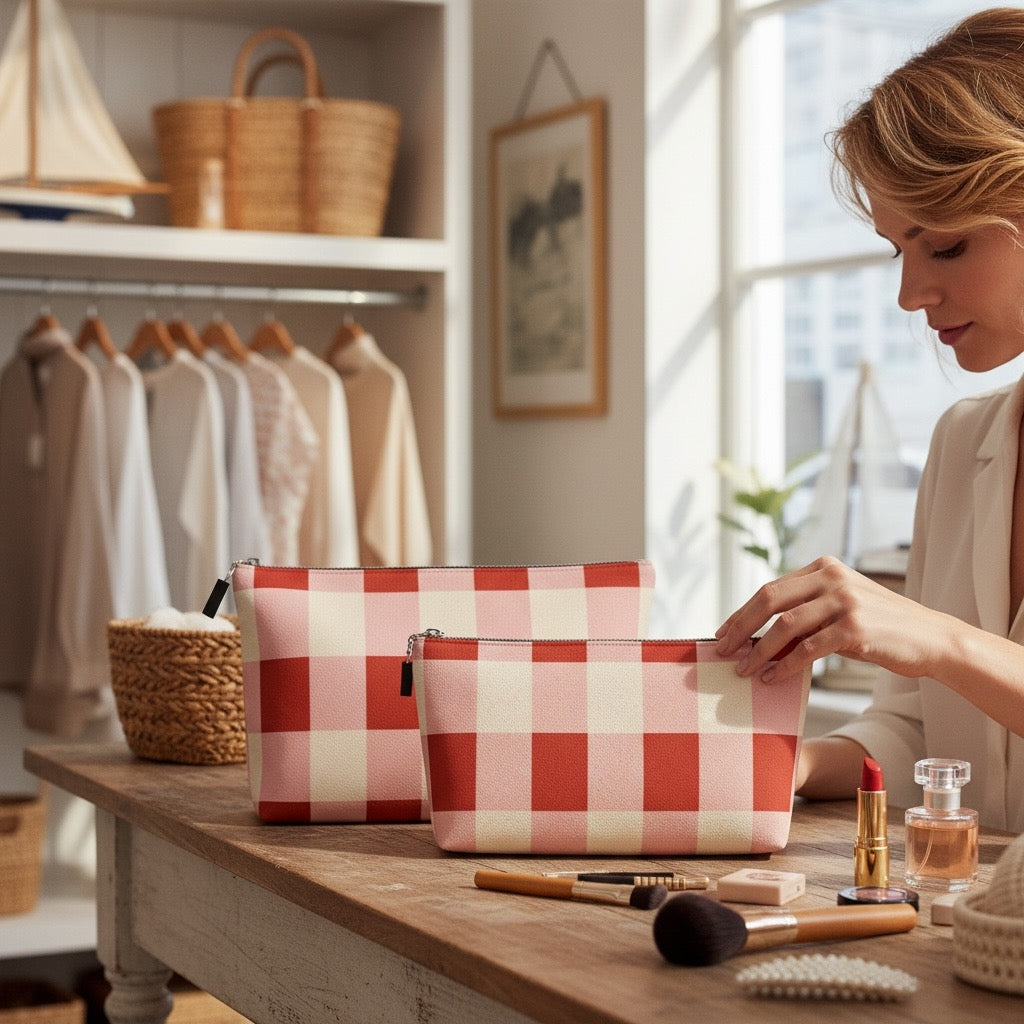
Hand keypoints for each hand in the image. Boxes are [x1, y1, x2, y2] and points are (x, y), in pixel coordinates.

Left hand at [715, 555, 938, 682]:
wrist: (931, 639)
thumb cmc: (880, 627)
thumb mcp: (841, 607)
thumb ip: (807, 611)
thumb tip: (759, 635)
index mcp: (824, 567)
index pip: (770, 588)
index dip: (742, 612)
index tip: (723, 632)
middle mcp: (832, 578)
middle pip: (769, 599)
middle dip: (741, 627)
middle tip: (722, 650)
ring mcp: (844, 601)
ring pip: (785, 625)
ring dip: (759, 650)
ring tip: (744, 670)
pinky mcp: (855, 628)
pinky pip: (809, 648)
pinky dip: (786, 665)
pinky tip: (773, 677)